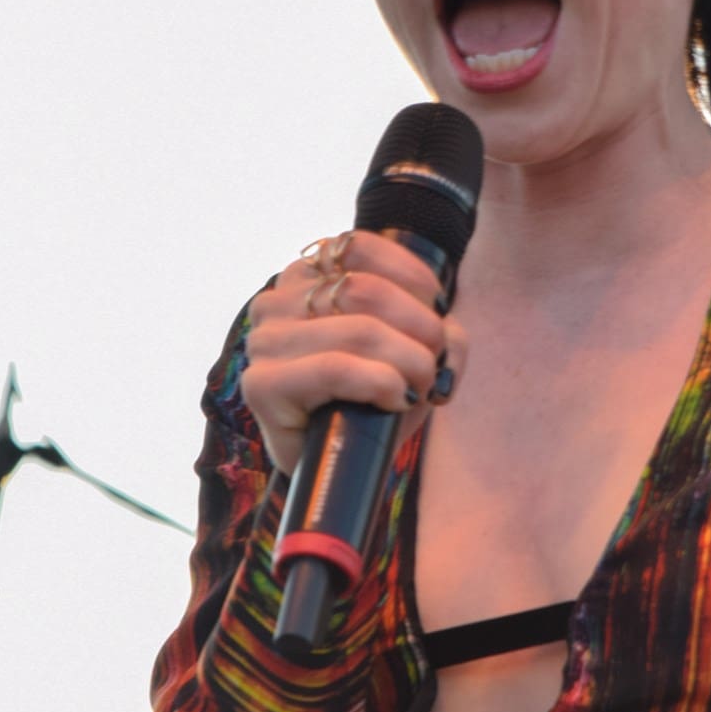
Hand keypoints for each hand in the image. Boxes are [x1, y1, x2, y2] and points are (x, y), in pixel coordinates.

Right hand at [239, 230, 466, 472]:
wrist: (336, 465)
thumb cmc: (373, 400)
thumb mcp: (415, 354)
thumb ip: (440, 332)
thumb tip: (449, 330)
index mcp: (305, 277)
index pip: (359, 246)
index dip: (414, 277)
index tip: (440, 313)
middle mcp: (275, 301)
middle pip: (364, 290)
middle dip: (418, 327)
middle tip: (435, 364)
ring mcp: (264, 342)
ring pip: (358, 330)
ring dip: (408, 361)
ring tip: (420, 387)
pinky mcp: (262, 384)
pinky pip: (336, 368)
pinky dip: (381, 383)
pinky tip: (395, 400)